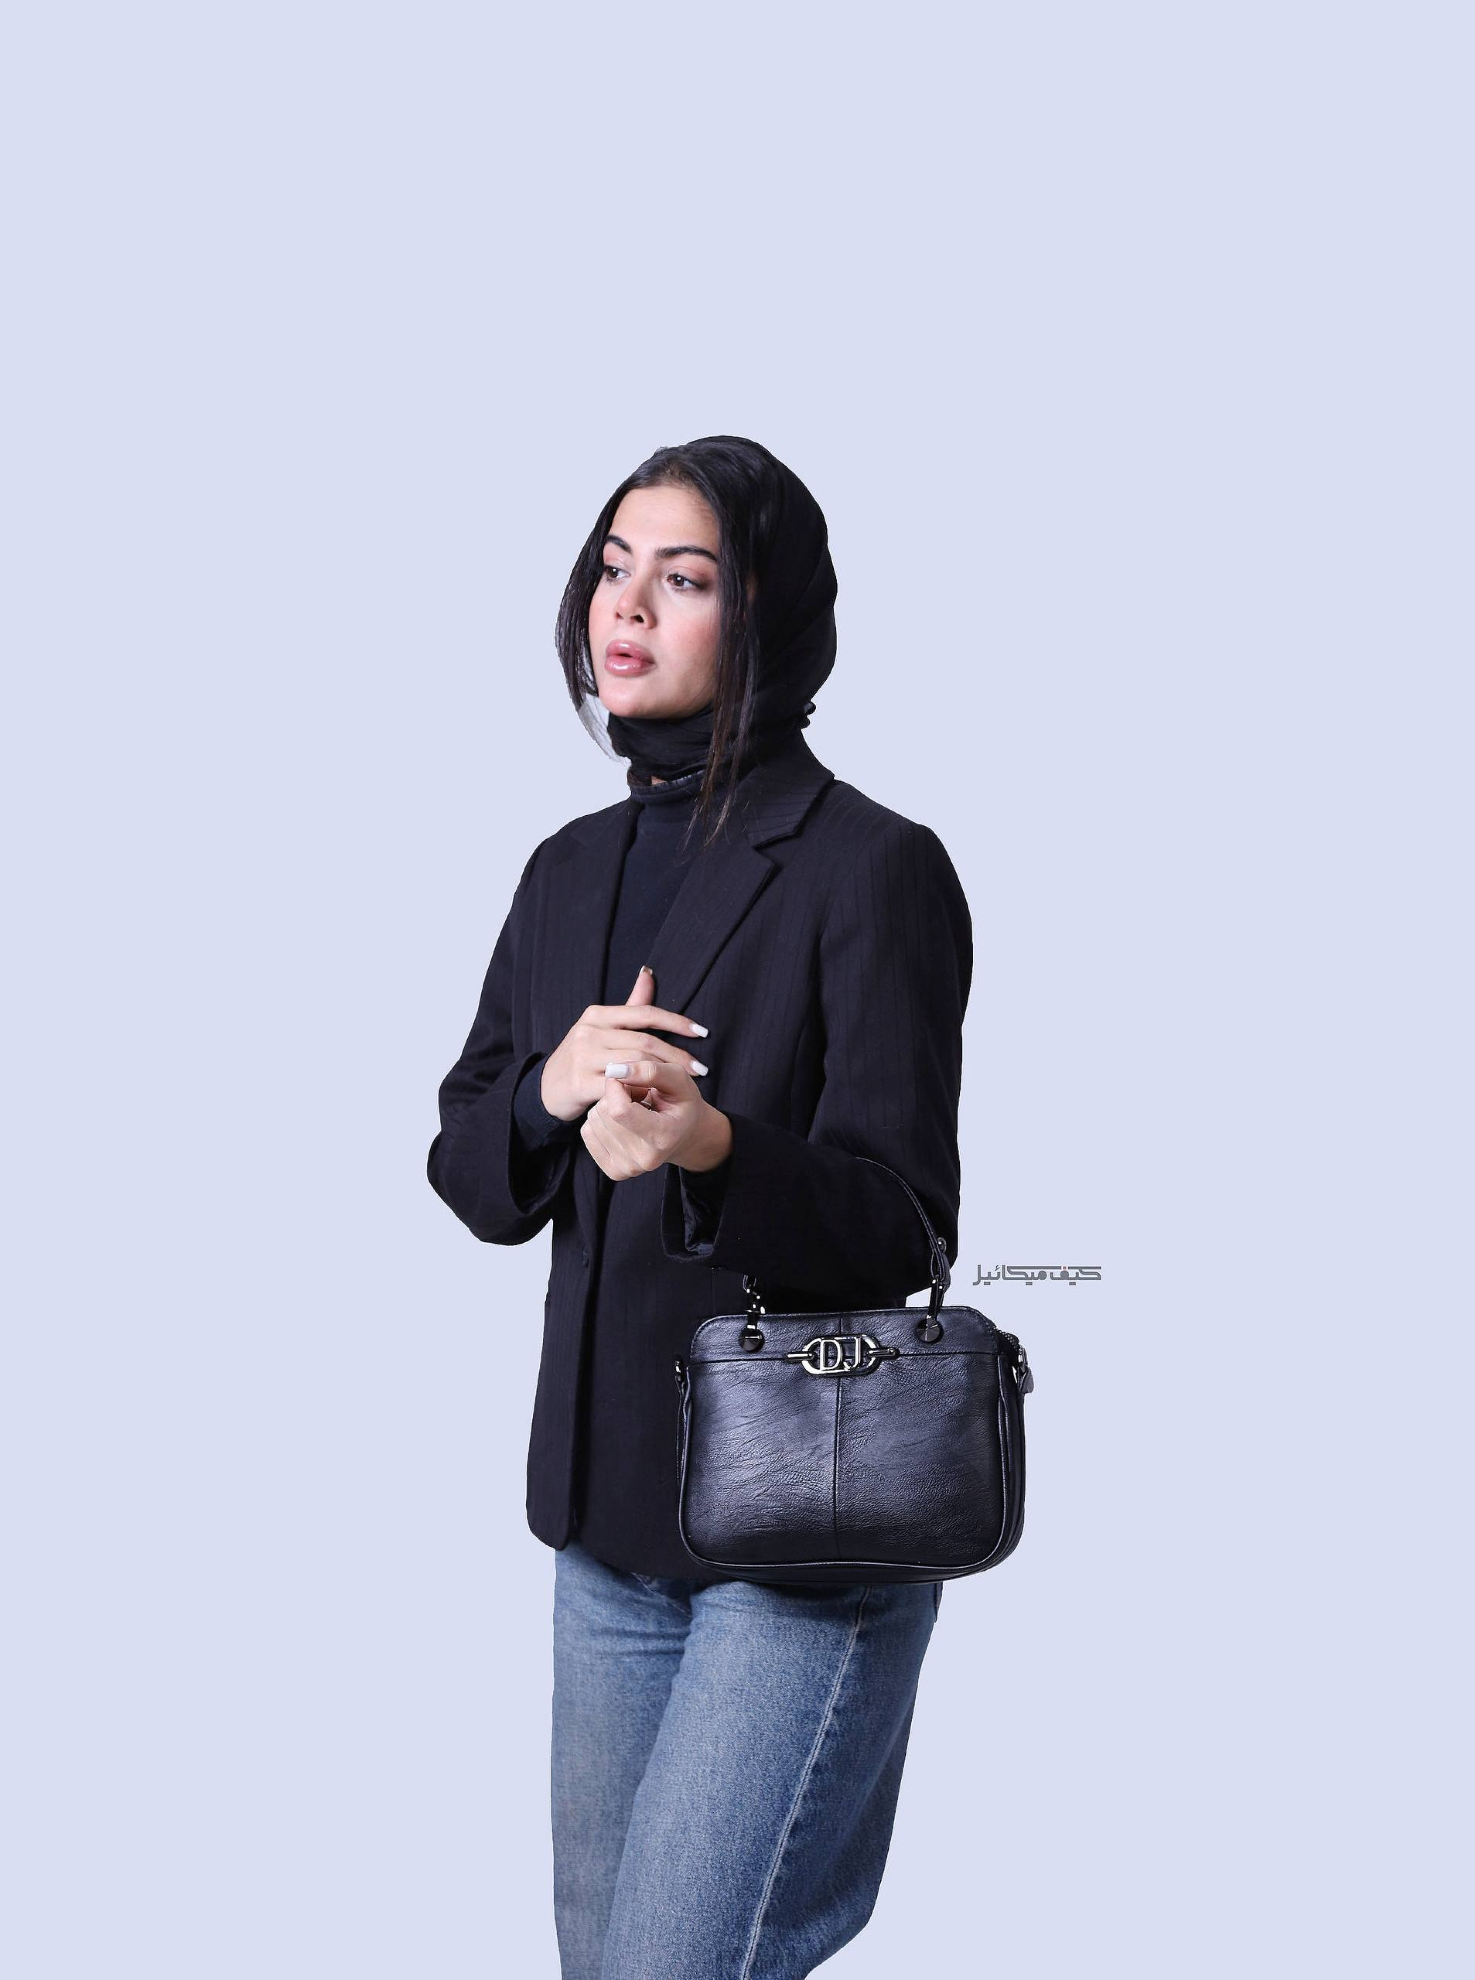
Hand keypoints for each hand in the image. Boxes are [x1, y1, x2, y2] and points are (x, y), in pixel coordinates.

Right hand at [538, 965, 708, 1123]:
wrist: (546, 1090)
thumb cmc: (582, 1057)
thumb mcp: (601, 1027)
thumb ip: (629, 1005)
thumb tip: (649, 974)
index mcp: (597, 1015)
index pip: (645, 1013)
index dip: (676, 1022)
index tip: (702, 1032)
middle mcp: (589, 1032)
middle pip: (644, 1042)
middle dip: (677, 1055)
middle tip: (701, 1069)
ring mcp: (582, 1057)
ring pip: (635, 1064)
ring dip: (664, 1075)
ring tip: (685, 1083)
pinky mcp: (579, 1083)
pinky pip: (619, 1087)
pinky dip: (641, 1092)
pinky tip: (657, 1098)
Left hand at [581, 1054, 732, 1181]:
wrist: (686, 1136)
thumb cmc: (682, 1104)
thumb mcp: (677, 1079)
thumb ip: (649, 1070)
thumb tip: (613, 1069)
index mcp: (663, 1137)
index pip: (618, 1110)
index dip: (615, 1085)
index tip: (627, 1076)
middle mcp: (644, 1159)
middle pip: (604, 1113)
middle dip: (616, 1095)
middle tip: (639, 1096)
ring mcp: (628, 1169)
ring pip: (594, 1119)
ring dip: (609, 1106)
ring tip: (634, 1109)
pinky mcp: (614, 1171)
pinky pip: (588, 1131)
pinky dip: (601, 1120)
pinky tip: (623, 1122)